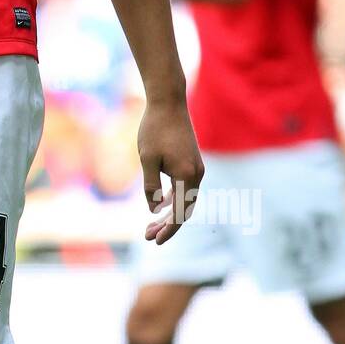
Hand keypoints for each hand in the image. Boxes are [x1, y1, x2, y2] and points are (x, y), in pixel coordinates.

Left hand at [138, 98, 204, 243]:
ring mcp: (197, 168)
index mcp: (187, 176)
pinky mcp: (192, 162)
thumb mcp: (147, 159)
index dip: (168, 229)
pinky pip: (184, 187)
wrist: (168, 102)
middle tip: (147, 236)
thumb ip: (151, 187)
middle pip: (184, 209)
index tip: (154, 240)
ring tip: (150, 225)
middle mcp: (197, 174)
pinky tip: (160, 204)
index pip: (180, 213)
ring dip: (169, 212)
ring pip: (185, 199)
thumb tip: (155, 209)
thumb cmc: (155, 129)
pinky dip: (173, 198)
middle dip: (166, 225)